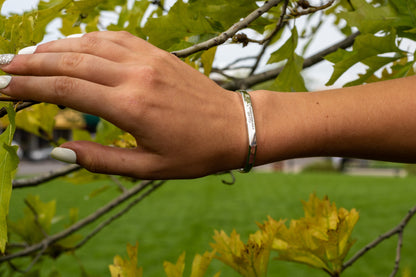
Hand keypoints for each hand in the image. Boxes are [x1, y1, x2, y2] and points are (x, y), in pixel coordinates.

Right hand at [0, 31, 246, 178]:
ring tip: (27, 55)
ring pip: (89, 44)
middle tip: (2, 67)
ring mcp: (148, 60)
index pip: (66, 91)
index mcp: (132, 108)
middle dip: (31, 63)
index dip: (28, 87)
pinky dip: (86, 38)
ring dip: (54, 47)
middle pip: (70, 62)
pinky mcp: (158, 53)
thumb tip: (61, 151)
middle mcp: (136, 76)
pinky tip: (71, 45)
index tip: (1, 88)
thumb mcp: (148, 168)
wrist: (235, 126)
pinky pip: (114, 38)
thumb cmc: (195, 152)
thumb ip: (101, 161)